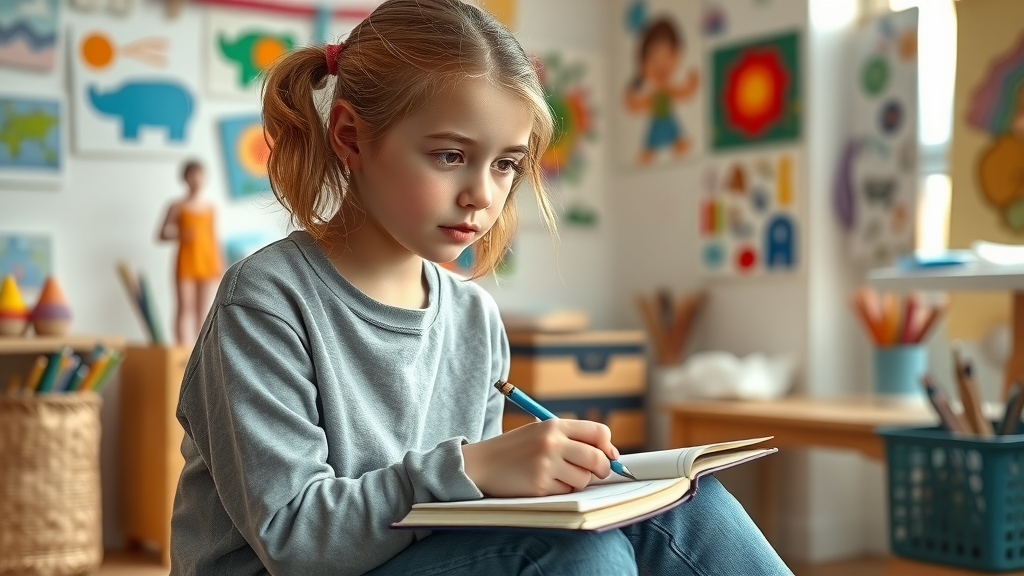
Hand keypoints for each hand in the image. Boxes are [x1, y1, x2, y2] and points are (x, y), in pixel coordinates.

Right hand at [462, 419, 619, 497]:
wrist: (481, 463)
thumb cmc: (515, 449)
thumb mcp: (540, 432)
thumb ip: (570, 439)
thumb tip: (608, 456)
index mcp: (554, 425)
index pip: (599, 432)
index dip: (608, 446)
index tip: (609, 455)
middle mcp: (552, 442)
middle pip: (597, 458)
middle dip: (603, 469)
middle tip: (599, 473)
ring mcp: (546, 464)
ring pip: (583, 479)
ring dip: (578, 481)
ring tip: (559, 475)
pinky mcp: (540, 485)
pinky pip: (566, 492)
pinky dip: (561, 490)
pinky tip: (543, 482)